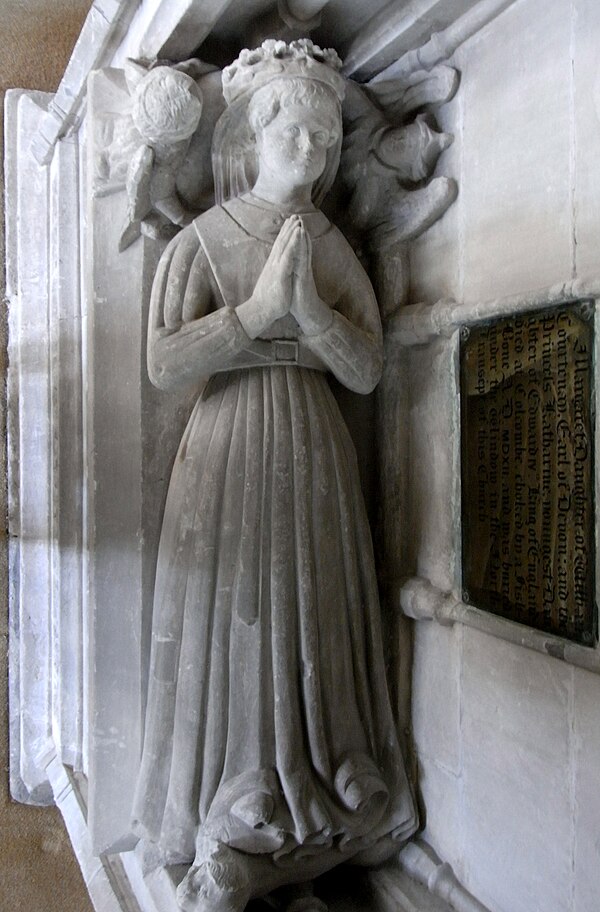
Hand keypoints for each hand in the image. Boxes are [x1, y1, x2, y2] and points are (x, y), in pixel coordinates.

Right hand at [236, 216, 301, 337]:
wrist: (261, 310)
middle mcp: (274, 263)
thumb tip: (277, 268)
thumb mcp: (274, 281)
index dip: (285, 234)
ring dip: (291, 232)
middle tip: (295, 215)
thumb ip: (276, 273)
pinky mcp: (280, 274)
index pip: (280, 246)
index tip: (290, 223)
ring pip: (285, 246)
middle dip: (289, 228)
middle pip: (282, 242)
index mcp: (274, 265)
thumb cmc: (268, 298)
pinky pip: (288, 257)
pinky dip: (293, 245)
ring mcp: (277, 267)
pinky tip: (297, 235)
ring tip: (297, 220)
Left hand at [290, 220, 333, 335]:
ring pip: (304, 250)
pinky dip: (303, 249)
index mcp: (296, 268)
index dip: (292, 236)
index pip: (294, 249)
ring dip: (303, 236)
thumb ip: (289, 274)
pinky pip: (304, 260)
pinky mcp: (305, 277)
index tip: (289, 223)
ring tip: (301, 222)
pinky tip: (302, 242)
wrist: (307, 313)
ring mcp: (304, 271)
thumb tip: (285, 268)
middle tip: (296, 215)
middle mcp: (301, 267)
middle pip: (300, 246)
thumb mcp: (291, 284)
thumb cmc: (298, 301)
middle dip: (298, 230)